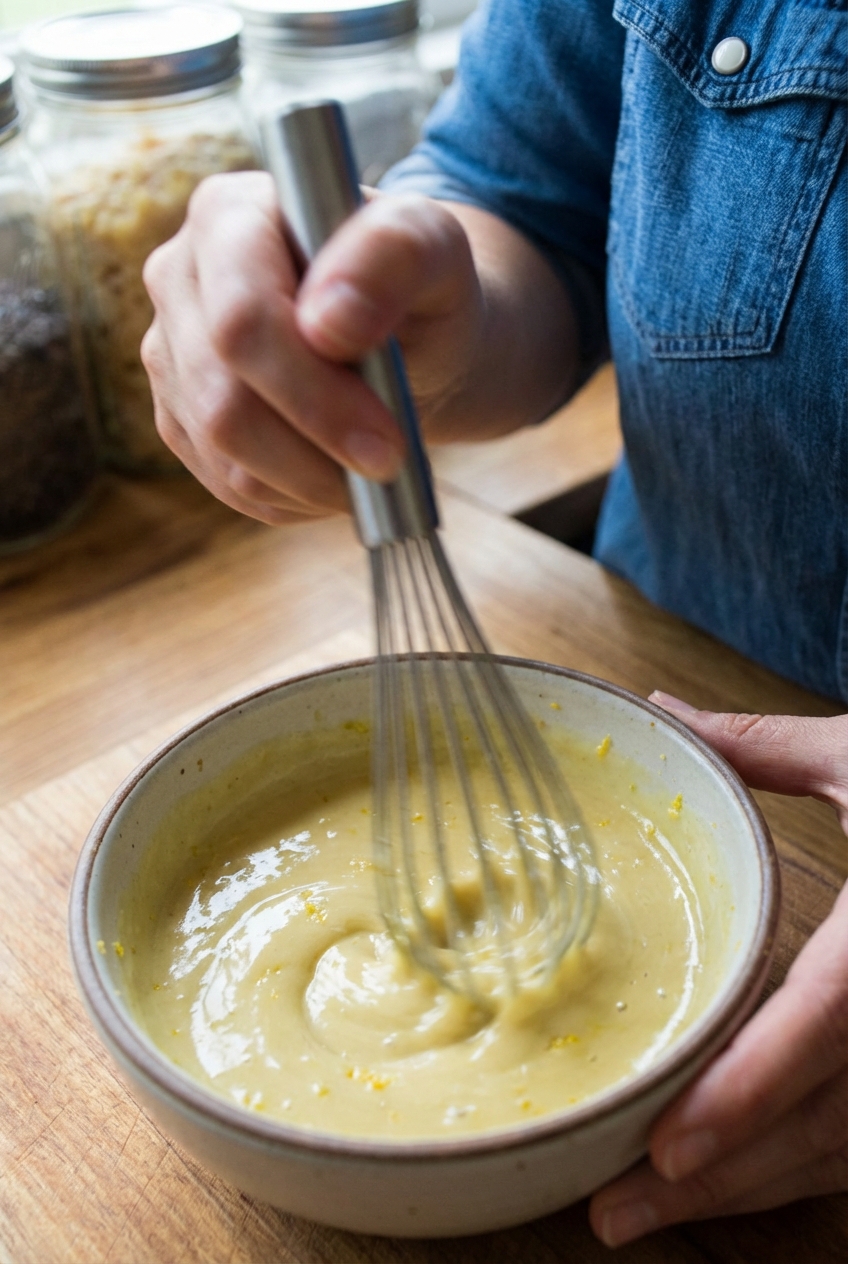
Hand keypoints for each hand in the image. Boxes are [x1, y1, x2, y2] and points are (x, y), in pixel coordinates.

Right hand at [141, 171, 575, 525]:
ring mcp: (170, 352)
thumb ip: (395, 255)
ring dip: (311, 479)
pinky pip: (224, 481)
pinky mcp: (179, 416)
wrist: (412, 342)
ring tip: (374, 468)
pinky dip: (292, 495)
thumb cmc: (423, 289)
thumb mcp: (440, 251)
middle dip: (317, 448)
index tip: (387, 441)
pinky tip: (337, 473)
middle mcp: (179, 277)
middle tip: (391, 467)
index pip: (241, 320)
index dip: (311, 393)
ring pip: (222, 450)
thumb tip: (329, 321)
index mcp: (229, 213)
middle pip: (223, 398)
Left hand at [590, 697, 847, 1246]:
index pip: (824, 1023)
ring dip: (750, 1189)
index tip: (667, 1148)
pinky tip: (736, 1178)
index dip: (749, 1090)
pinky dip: (799, 1167)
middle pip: (824, 1121)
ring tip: (649, 1211)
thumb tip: (663, 710)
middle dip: (719, 1177)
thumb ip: (762, 748)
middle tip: (614, 1212)